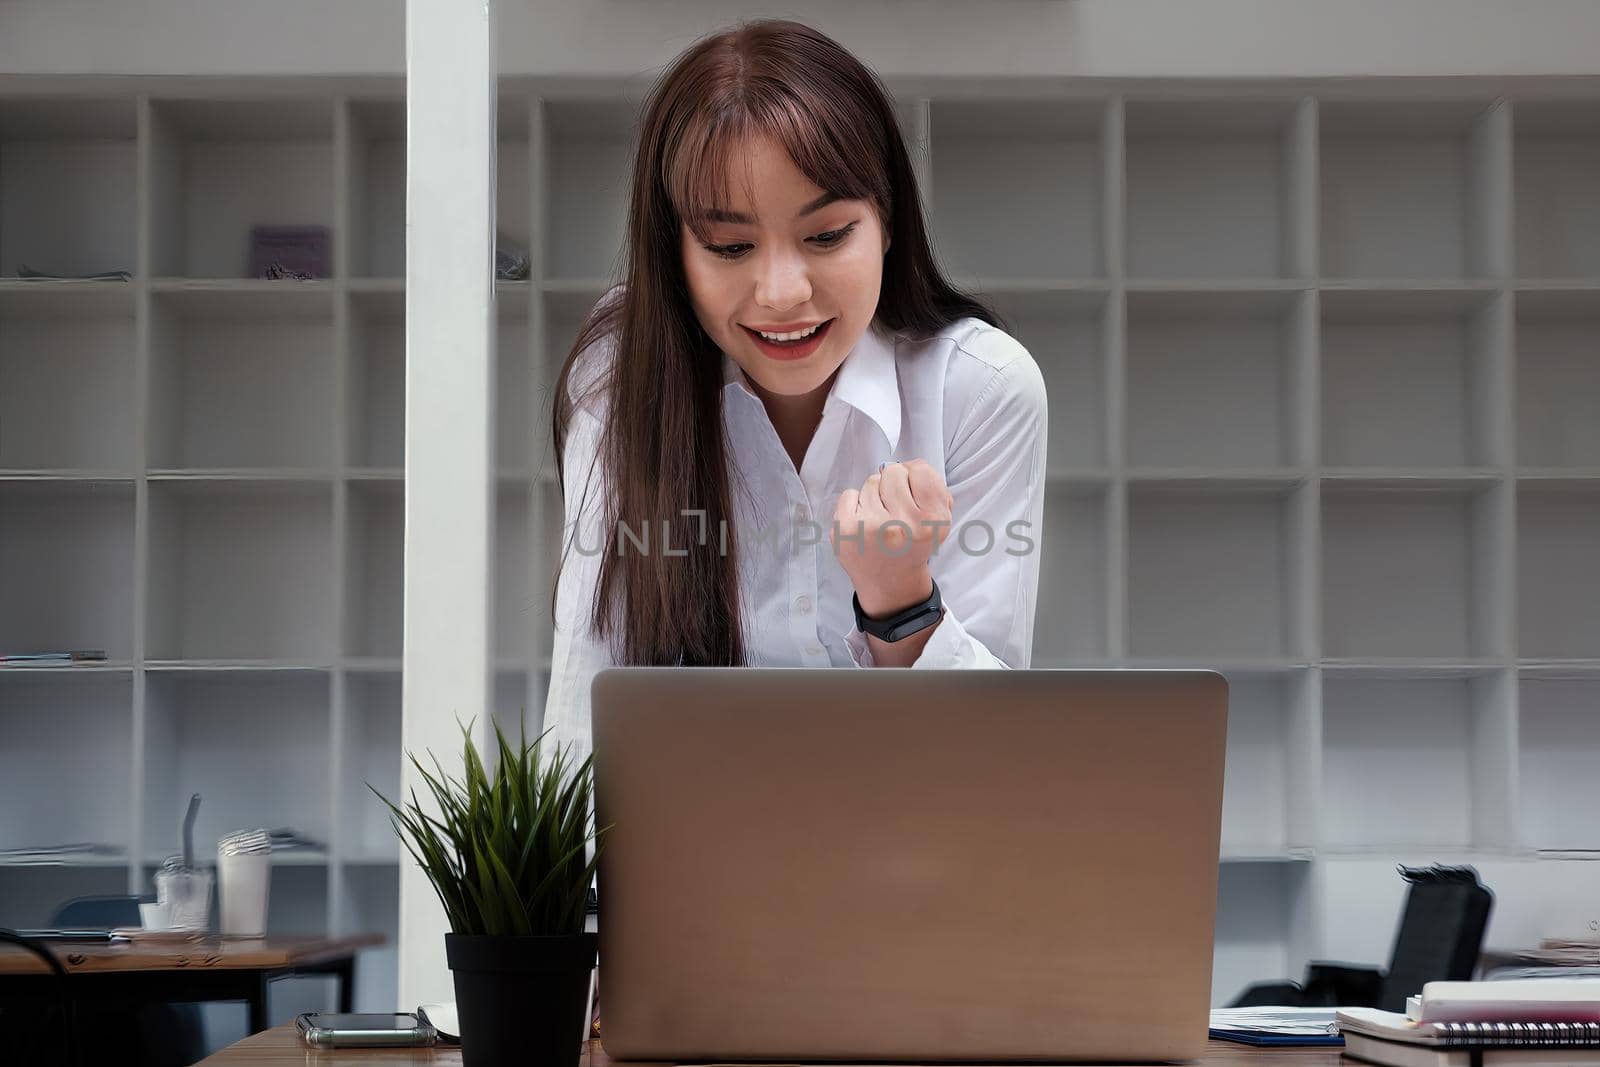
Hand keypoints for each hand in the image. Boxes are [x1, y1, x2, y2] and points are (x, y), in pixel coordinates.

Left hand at [830, 459, 953, 616]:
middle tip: (894, 510)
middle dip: (893, 486)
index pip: (921, 470)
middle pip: (893, 471)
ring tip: (880, 520)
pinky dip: (855, 505)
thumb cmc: (913, 544)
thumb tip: (909, 464)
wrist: (890, 583)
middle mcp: (903, 525)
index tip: (912, 497)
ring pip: (871, 482)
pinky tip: (863, 524)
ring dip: (875, 497)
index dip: (915, 478)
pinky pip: (849, 493)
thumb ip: (932, 486)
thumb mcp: (940, 520)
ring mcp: (871, 528)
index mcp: (932, 521)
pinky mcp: (846, 530)